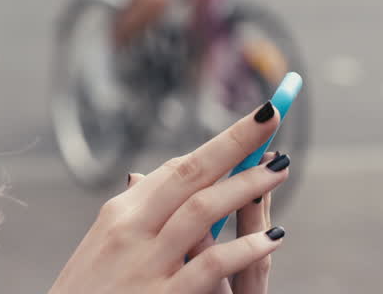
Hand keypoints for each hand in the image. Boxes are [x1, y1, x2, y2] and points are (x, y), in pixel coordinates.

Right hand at [49, 106, 289, 293]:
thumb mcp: (101, 248)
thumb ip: (131, 214)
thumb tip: (142, 175)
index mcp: (119, 215)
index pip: (175, 171)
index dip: (217, 145)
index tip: (250, 125)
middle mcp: (130, 230)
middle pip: (190, 173)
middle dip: (234, 141)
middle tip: (271, 117)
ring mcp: (145, 264)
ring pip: (202, 210)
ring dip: (246, 185)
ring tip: (280, 168)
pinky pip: (210, 265)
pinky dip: (244, 247)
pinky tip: (271, 237)